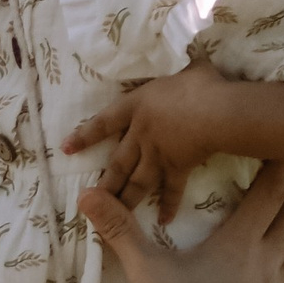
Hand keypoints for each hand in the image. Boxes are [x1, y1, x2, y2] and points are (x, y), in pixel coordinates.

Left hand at [67, 60, 246, 223]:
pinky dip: (168, 205)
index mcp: (137, 106)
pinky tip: (163, 221)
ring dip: (125, 199)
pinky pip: (171, 190)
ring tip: (116, 214)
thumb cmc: (199, 85)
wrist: (217, 111)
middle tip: (89, 198)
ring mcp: (158, 154)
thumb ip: (183, 69)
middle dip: (104, 182)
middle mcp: (141, 134)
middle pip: (117, 162)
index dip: (85, 135)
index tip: (66, 149)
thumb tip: (192, 61)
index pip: (103, 122)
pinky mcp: (178, 168)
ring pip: (136, 181)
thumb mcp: (186, 69)